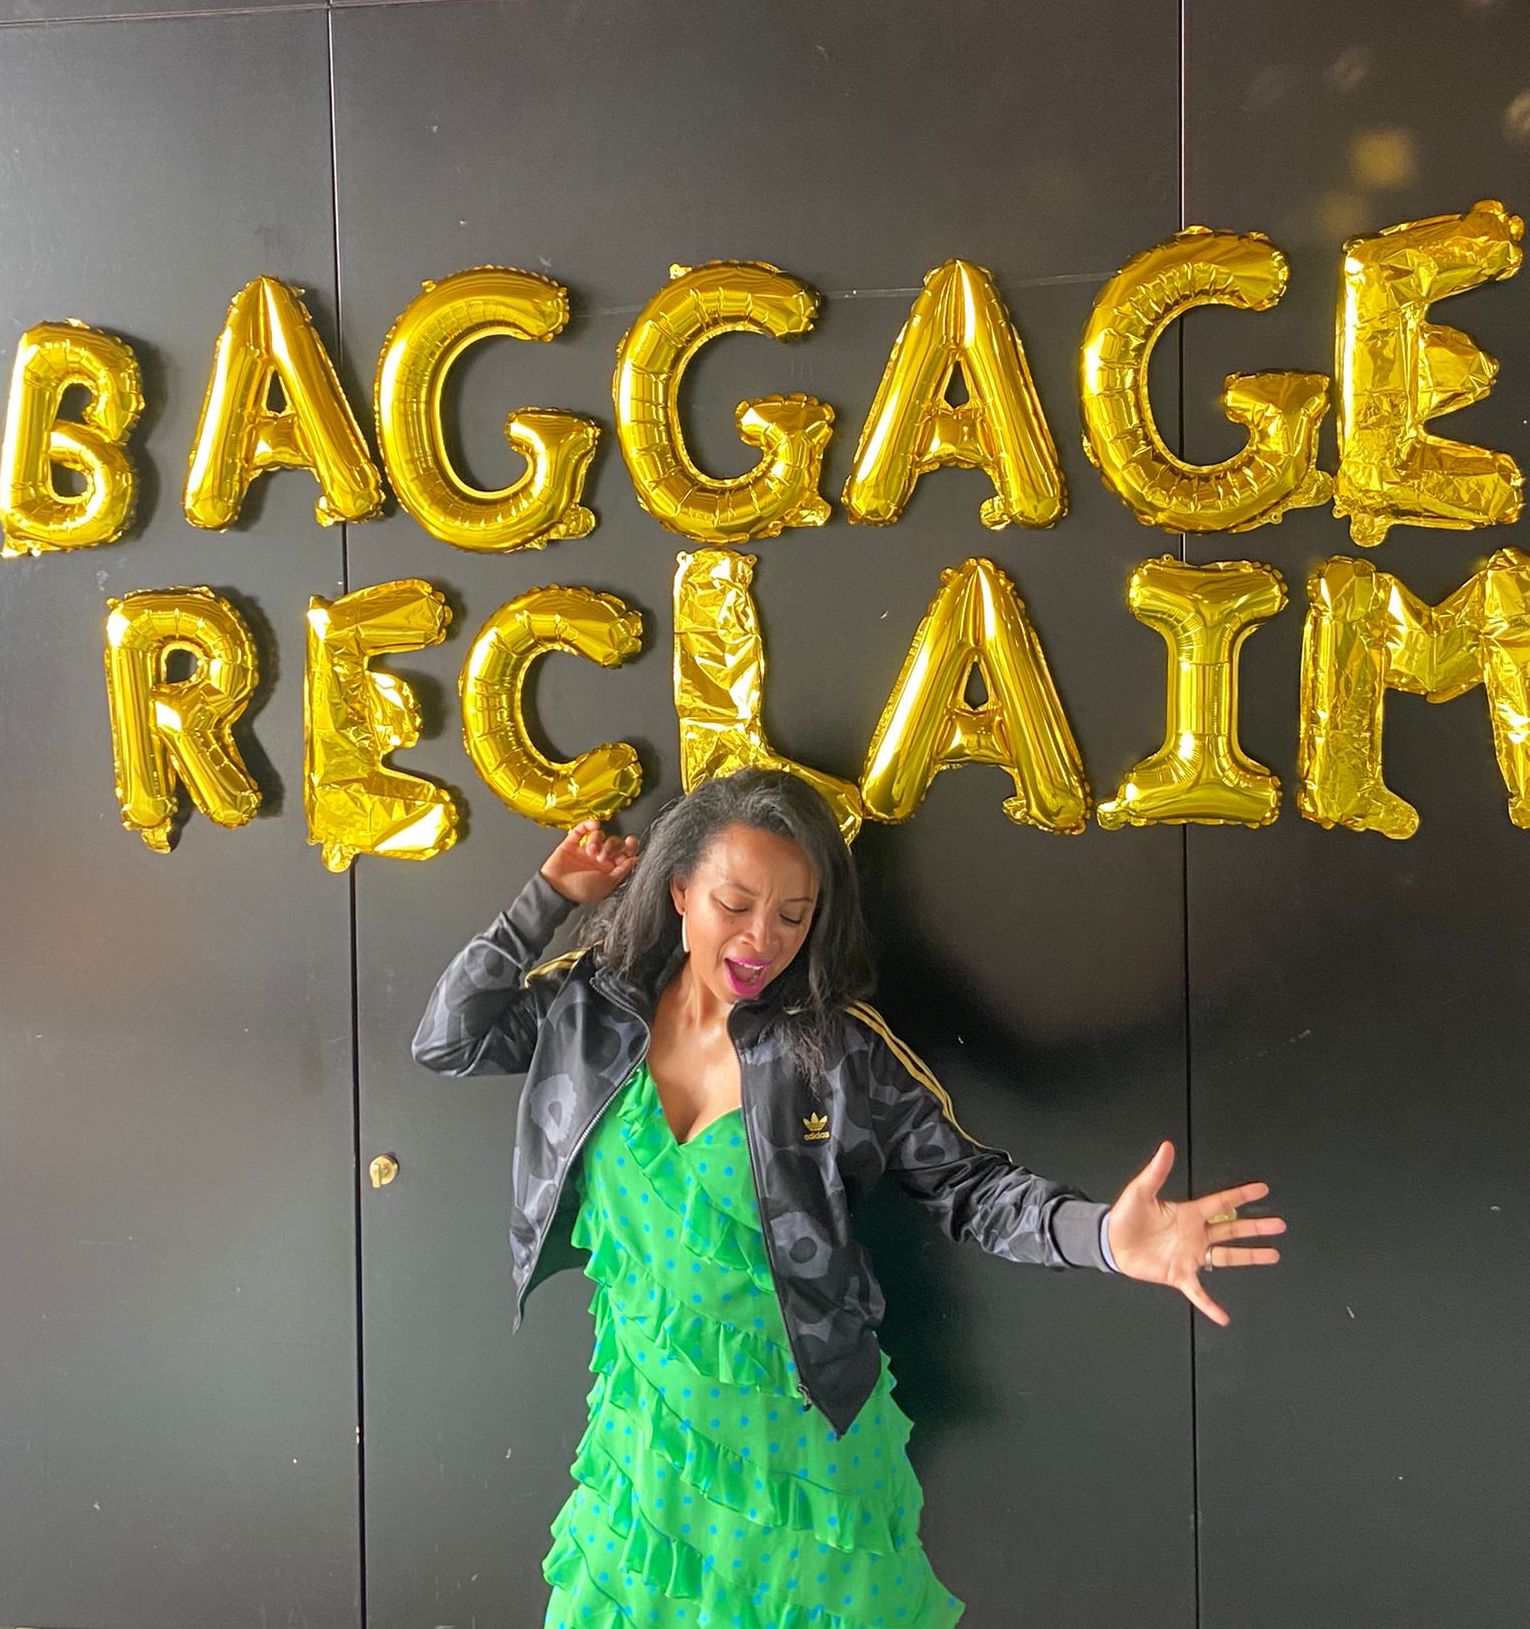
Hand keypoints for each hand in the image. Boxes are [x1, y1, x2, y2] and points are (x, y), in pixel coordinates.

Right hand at [539, 819, 639, 904]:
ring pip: (599, 835)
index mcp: (609, 871)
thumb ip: (622, 871)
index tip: (630, 840)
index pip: (624, 854)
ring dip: (597, 841)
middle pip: (613, 843)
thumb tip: (636, 860)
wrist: (557, 888)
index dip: (629, 847)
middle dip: (612, 845)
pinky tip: (593, 825)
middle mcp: (598, 860)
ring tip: (590, 852)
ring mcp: (585, 851)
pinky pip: (581, 829)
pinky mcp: (571, 844)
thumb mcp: (608, 884)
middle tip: (603, 855)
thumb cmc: (580, 890)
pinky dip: (588, 825)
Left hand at [1102, 1139, 1285, 1325]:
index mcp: (1188, 1213)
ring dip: (1249, 1256)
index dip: (1242, 1195)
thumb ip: (1156, 1171)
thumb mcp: (1140, 1191)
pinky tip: (1222, 1316)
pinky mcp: (1179, 1274)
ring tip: (1273, 1255)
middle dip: (1256, 1227)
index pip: (1221, 1202)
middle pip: (1232, 1229)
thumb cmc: (1125, 1217)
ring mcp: (1190, 1255)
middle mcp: (1195, 1234)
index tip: (1262, 1189)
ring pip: (1226, 1256)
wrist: (1110, 1242)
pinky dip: (1209, 1305)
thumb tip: (1166, 1146)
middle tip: (1279, 1224)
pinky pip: (1198, 1292)